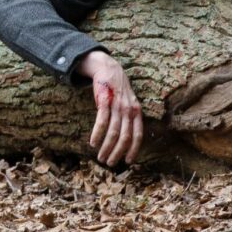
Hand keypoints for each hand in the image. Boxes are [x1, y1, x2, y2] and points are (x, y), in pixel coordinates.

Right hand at [82, 51, 142, 166]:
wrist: (109, 69)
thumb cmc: (118, 91)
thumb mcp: (129, 103)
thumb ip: (129, 119)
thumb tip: (126, 140)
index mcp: (137, 112)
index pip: (138, 135)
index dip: (133, 149)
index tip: (128, 162)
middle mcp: (129, 110)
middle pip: (125, 137)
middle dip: (117, 152)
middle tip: (109, 163)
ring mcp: (117, 105)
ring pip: (113, 132)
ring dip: (106, 147)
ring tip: (100, 157)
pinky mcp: (105, 101)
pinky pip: (102, 121)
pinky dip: (97, 134)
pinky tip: (93, 143)